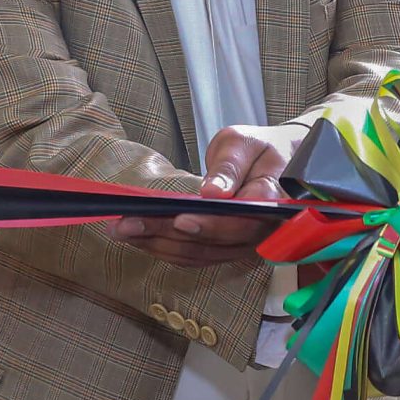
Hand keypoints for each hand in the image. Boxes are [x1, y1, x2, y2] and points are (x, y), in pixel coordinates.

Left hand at [109, 122, 305, 267]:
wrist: (278, 166)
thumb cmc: (260, 150)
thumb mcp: (245, 142)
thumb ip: (231, 165)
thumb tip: (214, 192)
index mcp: (272, 202)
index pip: (243, 221)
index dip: (211, 225)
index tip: (179, 219)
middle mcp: (261, 232)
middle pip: (213, 242)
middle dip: (167, 234)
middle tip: (127, 223)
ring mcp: (244, 246)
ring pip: (200, 254)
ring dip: (158, 245)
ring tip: (121, 230)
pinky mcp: (227, 250)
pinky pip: (195, 257)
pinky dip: (165, 249)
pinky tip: (139, 238)